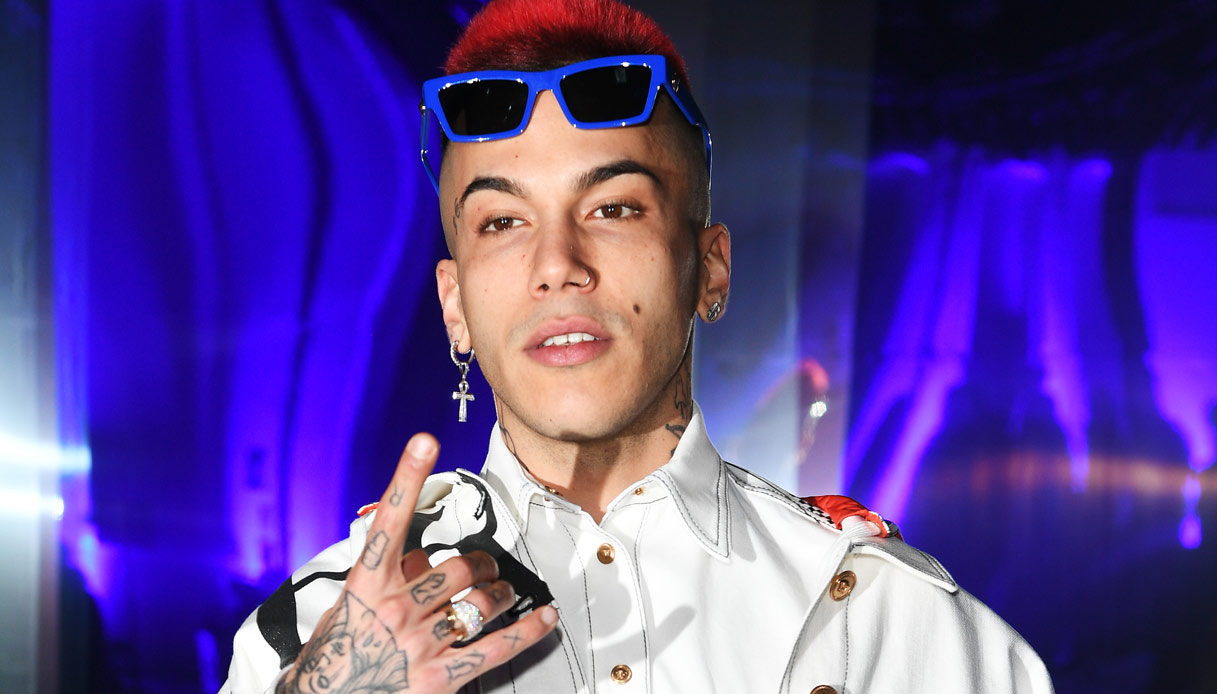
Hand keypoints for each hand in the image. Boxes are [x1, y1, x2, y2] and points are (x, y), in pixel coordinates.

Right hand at [276, 434, 558, 692]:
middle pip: (458, 567)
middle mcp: (395, 609)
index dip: (407, 476)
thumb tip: (420, 557)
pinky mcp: (438, 678)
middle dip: (481, 565)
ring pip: (480, 602)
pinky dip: (527, 631)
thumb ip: (387, 577)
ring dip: (499, 593)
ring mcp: (418, 643)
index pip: (391, 520)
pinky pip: (495, 647)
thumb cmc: (332, 656)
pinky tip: (543, 618)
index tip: (424, 441)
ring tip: (501, 592)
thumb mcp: (348, 607)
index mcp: (367, 585)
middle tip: (486, 568)